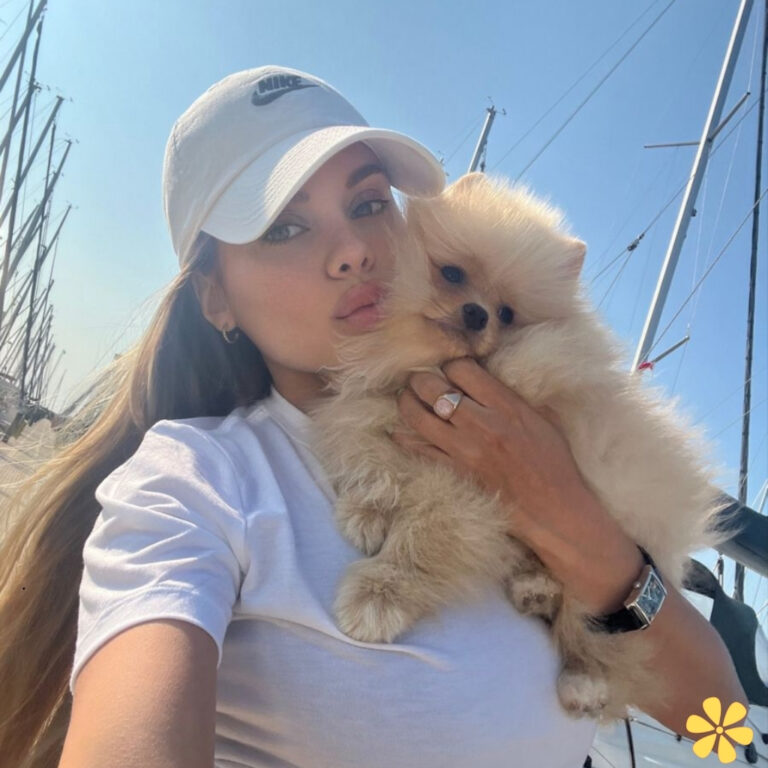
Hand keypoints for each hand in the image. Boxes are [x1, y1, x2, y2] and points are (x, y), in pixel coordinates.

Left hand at [390, 356, 582, 542]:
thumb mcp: (545, 418)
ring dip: (407, 403)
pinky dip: (404, 437)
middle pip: (432, 388)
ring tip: (407, 399)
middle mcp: (482, 424)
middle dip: (421, 380)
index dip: (451, 365)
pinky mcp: (455, 472)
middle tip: (420, 381)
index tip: (451, 371)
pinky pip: (418, 449)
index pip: (461, 369)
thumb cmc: (555, 464)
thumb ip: (516, 396)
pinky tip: (400, 431)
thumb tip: (494, 377)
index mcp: (507, 406)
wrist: (554, 510)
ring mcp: (465, 450)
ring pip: (417, 416)